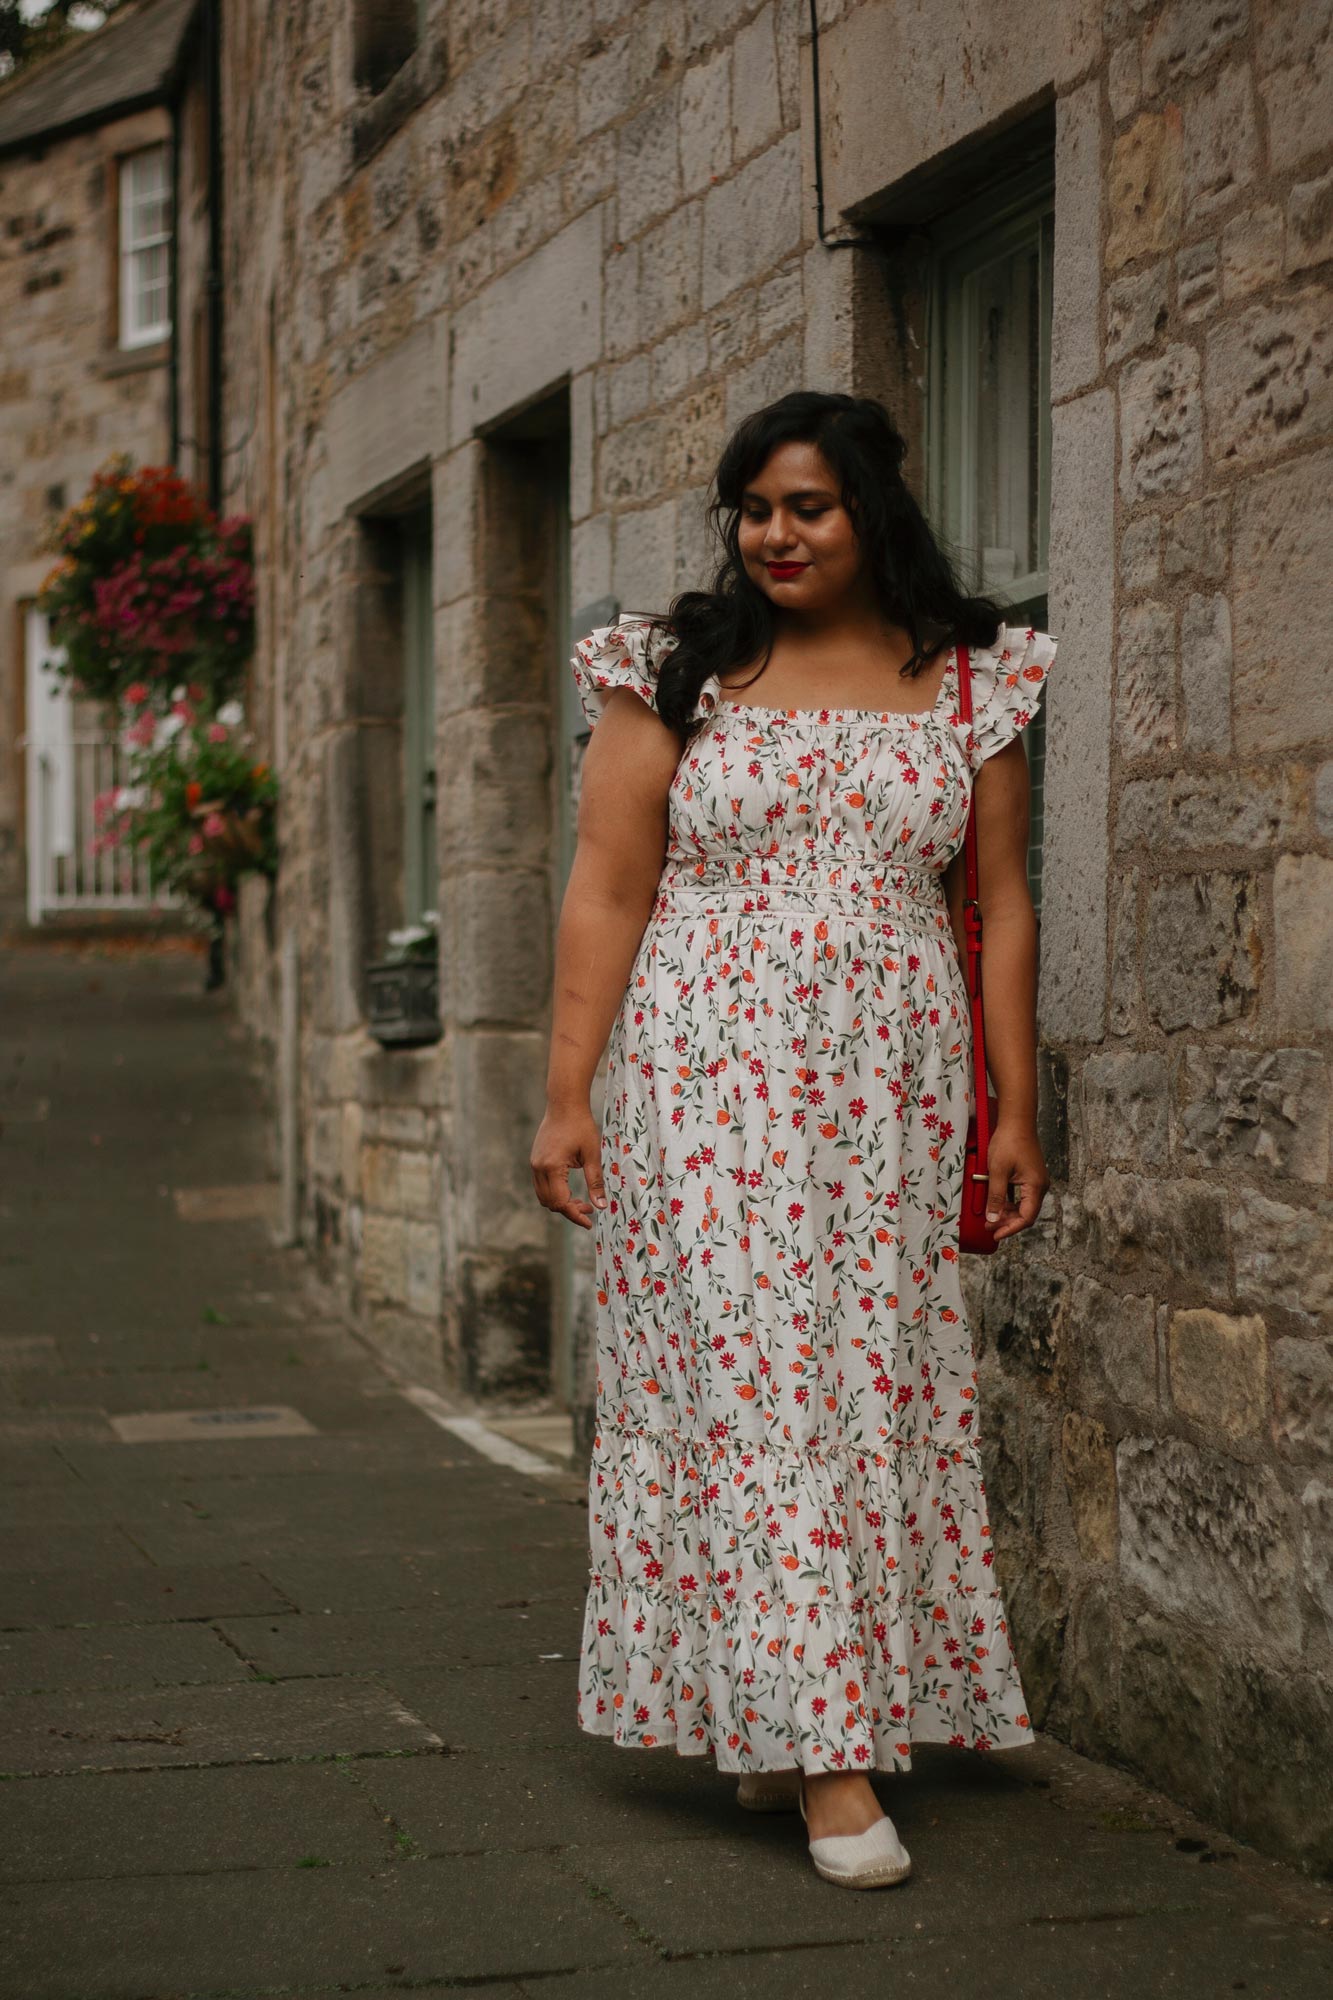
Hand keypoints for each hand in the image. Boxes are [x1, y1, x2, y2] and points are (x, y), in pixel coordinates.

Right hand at [531, 1105, 606, 1229]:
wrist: (564, 1104)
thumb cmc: (581, 1126)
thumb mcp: (592, 1154)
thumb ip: (594, 1181)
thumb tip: (600, 1206)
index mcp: (552, 1167)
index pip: (561, 1202)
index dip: (575, 1215)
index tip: (589, 1223)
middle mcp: (539, 1168)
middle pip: (550, 1203)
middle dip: (569, 1211)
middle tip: (589, 1209)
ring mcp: (534, 1164)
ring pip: (543, 1196)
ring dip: (561, 1203)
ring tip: (581, 1201)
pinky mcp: (535, 1160)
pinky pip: (541, 1186)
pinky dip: (554, 1193)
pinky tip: (570, 1190)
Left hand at [984, 1118, 1048, 1241]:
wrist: (1017, 1120)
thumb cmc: (1009, 1142)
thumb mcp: (998, 1171)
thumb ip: (996, 1197)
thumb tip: (993, 1218)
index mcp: (1035, 1186)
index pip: (1026, 1217)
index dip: (1011, 1228)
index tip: (996, 1234)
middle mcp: (1039, 1186)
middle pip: (1025, 1213)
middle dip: (1007, 1222)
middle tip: (988, 1225)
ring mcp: (1035, 1180)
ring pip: (1022, 1204)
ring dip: (1007, 1212)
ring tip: (990, 1216)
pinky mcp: (1029, 1175)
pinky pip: (1020, 1195)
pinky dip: (1008, 1201)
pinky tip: (996, 1203)